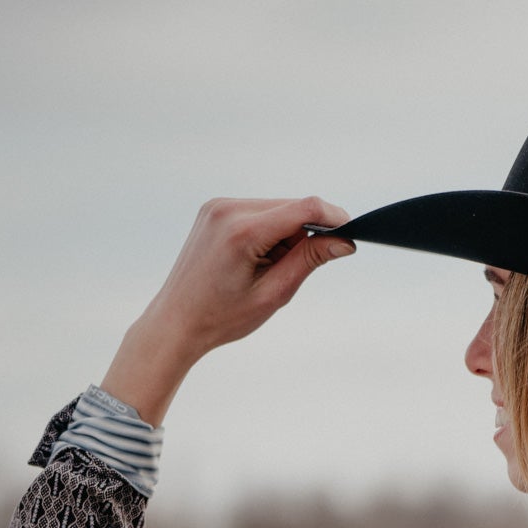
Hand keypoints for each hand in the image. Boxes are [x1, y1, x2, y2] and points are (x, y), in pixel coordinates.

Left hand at [101, 195, 354, 424]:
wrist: (177, 321)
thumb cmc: (222, 317)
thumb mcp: (274, 294)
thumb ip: (309, 261)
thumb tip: (343, 241)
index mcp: (242, 231)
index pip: (303, 208)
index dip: (334, 218)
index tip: (350, 237)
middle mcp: (228, 209)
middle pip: (290, 207)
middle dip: (306, 233)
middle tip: (296, 270)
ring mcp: (218, 206)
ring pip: (276, 209)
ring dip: (287, 234)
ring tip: (268, 270)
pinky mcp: (215, 209)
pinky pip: (258, 212)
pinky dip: (269, 231)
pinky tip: (257, 259)